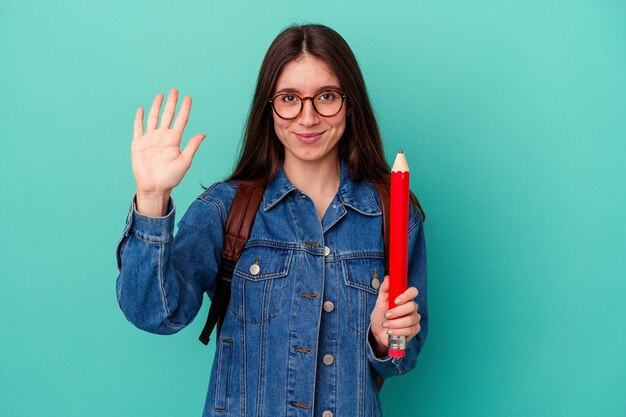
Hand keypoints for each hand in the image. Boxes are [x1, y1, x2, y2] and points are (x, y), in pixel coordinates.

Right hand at [131, 88, 205, 202]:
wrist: (154, 188)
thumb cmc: (171, 178)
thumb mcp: (184, 162)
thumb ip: (192, 147)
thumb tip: (203, 134)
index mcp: (174, 140)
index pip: (181, 120)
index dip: (185, 109)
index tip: (189, 97)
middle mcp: (162, 137)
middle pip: (167, 115)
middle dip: (171, 103)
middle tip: (174, 90)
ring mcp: (150, 139)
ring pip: (153, 118)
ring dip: (156, 107)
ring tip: (160, 95)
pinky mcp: (138, 144)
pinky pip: (138, 128)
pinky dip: (139, 118)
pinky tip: (142, 109)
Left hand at [369, 275, 420, 355]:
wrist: (378, 331)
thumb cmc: (380, 315)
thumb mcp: (380, 302)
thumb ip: (384, 289)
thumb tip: (388, 278)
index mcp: (405, 298)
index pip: (413, 291)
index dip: (406, 295)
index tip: (395, 301)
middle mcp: (412, 308)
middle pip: (412, 306)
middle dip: (397, 312)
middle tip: (386, 315)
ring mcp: (415, 319)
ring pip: (410, 320)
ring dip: (395, 323)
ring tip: (386, 325)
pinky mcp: (414, 330)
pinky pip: (410, 330)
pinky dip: (398, 331)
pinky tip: (390, 332)